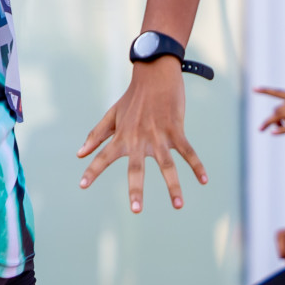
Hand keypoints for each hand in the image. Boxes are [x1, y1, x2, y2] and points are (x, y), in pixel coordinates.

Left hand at [79, 59, 206, 211]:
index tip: (82, 186)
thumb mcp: (112, 115)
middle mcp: (138, 138)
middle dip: (136, 189)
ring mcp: (158, 135)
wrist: (155, 74)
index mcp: (121, 136)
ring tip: (178, 205)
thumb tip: (79, 154)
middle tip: (135, 210)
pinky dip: (196, 166)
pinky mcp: (176, 130)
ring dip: (173, 185)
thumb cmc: (132, 98)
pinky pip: (188, 151)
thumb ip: (96, 135)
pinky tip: (204, 180)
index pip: (103, 156)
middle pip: (136, 168)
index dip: (92, 171)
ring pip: (166, 165)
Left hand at [257, 88, 284, 133]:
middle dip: (272, 118)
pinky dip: (280, 130)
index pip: (279, 92)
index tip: (254, 89)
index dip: (266, 91)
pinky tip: (274, 133)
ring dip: (271, 123)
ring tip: (267, 129)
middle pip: (278, 109)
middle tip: (271, 127)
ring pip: (280, 116)